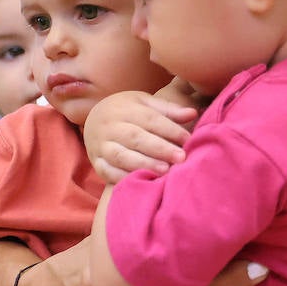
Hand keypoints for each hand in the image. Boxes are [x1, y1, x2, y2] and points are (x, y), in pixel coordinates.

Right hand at [82, 88, 198, 183]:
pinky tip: (141, 181)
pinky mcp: (97, 163)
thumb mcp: (145, 104)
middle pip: (135, 137)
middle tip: (181, 158)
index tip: (187, 139)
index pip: (150, 119)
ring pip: (121, 156)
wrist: (94, 119)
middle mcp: (110, 127)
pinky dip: (123, 178)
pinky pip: (108, 172)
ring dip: (143, 164)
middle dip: (160, 148)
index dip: (170, 129)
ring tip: (165, 171)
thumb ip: (168, 110)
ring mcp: (101, 146)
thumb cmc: (127, 111)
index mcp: (125, 109)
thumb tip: (193, 113)